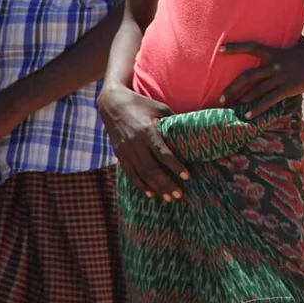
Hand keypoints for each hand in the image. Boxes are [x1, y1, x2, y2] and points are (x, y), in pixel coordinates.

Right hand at [97, 84, 186, 200]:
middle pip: (152, 169)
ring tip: (169, 198)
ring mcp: (126, 150)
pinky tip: (150, 194)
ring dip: (156, 188)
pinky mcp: (120, 154)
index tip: (187, 177)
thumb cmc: (141, 104)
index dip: (175, 166)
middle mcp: (135, 143)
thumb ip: (173, 120)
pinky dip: (140, 185)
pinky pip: (130, 174)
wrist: (112, 104)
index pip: (163, 153)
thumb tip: (191, 131)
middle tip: (179, 195)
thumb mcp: (159, 108)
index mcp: (147, 131)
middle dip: (166, 184)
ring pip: (141, 174)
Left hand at [219, 39, 303, 118]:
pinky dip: (257, 109)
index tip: (220, 50)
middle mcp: (275, 64)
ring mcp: (282, 76)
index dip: (235, 48)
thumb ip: (294, 42)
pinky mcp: (289, 87)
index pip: (251, 47)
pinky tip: (248, 116)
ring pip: (256, 90)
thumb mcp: (303, 45)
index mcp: (276, 53)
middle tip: (221, 98)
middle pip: (248, 76)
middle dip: (232, 88)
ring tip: (230, 109)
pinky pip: (269, 100)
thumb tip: (295, 36)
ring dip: (242, 100)